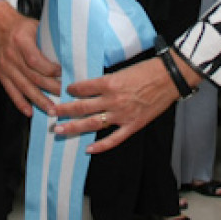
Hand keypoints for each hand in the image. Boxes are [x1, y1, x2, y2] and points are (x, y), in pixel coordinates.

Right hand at [0, 0, 60, 115]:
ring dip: (38, 100)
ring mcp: (5, 67)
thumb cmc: (21, 26)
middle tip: (65, 96)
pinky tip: (30, 112)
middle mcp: (11, 56)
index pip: (35, 60)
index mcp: (21, 41)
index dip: (50, 70)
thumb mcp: (35, 26)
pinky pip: (11, 91)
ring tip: (51, 110)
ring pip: (24, 87)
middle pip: (32, 76)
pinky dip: (20, 103)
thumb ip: (48, 40)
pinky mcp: (1, 75)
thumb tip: (70, 52)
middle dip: (50, 88)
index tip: (64, 74)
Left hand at [53, 56, 189, 153]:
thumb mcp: (124, 69)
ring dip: (74, 127)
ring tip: (59, 130)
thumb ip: (108, 80)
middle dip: (64, 110)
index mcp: (110, 82)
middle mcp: (113, 100)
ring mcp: (122, 114)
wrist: (170, 78)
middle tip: (50, 113)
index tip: (65, 90)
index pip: (83, 87)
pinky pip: (114, 139)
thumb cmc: (149, 70)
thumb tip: (93, 87)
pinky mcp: (133, 125)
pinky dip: (100, 146)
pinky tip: (88, 149)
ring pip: (92, 123)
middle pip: (82, 107)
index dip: (72, 89)